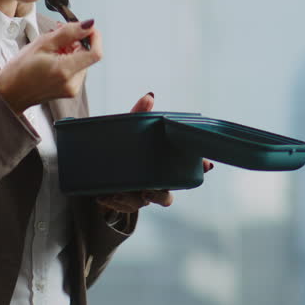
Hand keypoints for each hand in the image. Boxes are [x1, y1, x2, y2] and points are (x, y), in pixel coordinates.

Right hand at [0, 20, 101, 111]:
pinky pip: (76, 70)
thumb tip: (88, 25)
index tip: (87, 28)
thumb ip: (68, 33)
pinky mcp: (69, 91)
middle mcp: (72, 83)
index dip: (95, 37)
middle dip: (77, 41)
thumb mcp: (42, 44)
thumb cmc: (19, 71)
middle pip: (87, 55)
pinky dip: (68, 60)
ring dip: (71, 50)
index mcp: (65, 70)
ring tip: (51, 48)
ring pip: (82, 61)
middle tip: (58, 34)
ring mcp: (72, 89)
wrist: (9, 94)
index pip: (95, 53)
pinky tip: (53, 58)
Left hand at [95, 92, 213, 213]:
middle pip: (166, 197)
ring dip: (131, 200)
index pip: (185, 170)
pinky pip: (121, 207)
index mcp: (162, 166)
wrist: (97, 160)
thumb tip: (150, 96)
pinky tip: (102, 196)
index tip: (206, 165)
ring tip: (118, 192)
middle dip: (160, 197)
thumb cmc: (123, 142)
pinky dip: (112, 203)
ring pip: (142, 204)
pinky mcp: (121, 200)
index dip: (198, 168)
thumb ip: (139, 113)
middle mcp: (155, 183)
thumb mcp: (129, 127)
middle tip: (148, 191)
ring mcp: (139, 194)